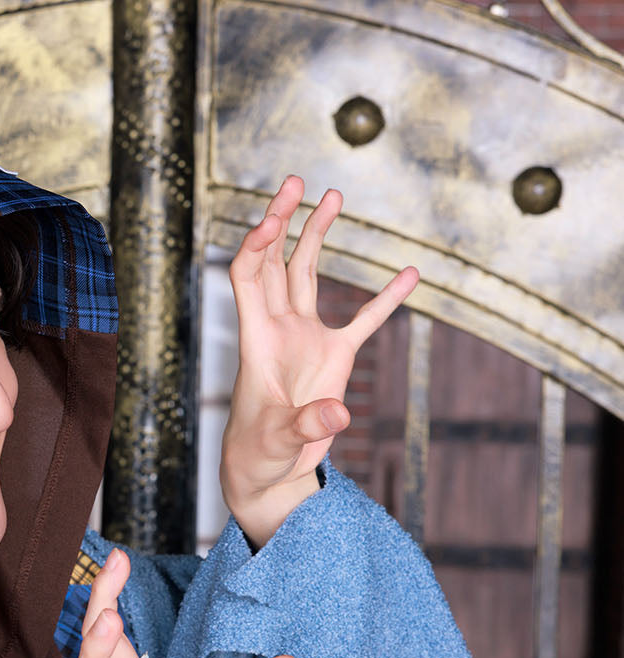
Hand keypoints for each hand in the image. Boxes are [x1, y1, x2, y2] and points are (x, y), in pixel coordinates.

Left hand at [221, 176, 418, 548]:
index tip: (271, 220)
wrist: (267, 474)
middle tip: (297, 181)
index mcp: (257, 340)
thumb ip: (307, 427)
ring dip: (316, 237)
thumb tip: (338, 414)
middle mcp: (279, 330)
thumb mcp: (279, 443)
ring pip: (307, 276)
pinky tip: (409, 274)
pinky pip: (362, 321)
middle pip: (276, 262)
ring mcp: (305, 340)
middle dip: (283, 221)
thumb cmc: (258, 457)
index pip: (249, 278)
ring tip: (333, 196)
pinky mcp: (333, 360)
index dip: (255, 247)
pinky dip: (384, 299)